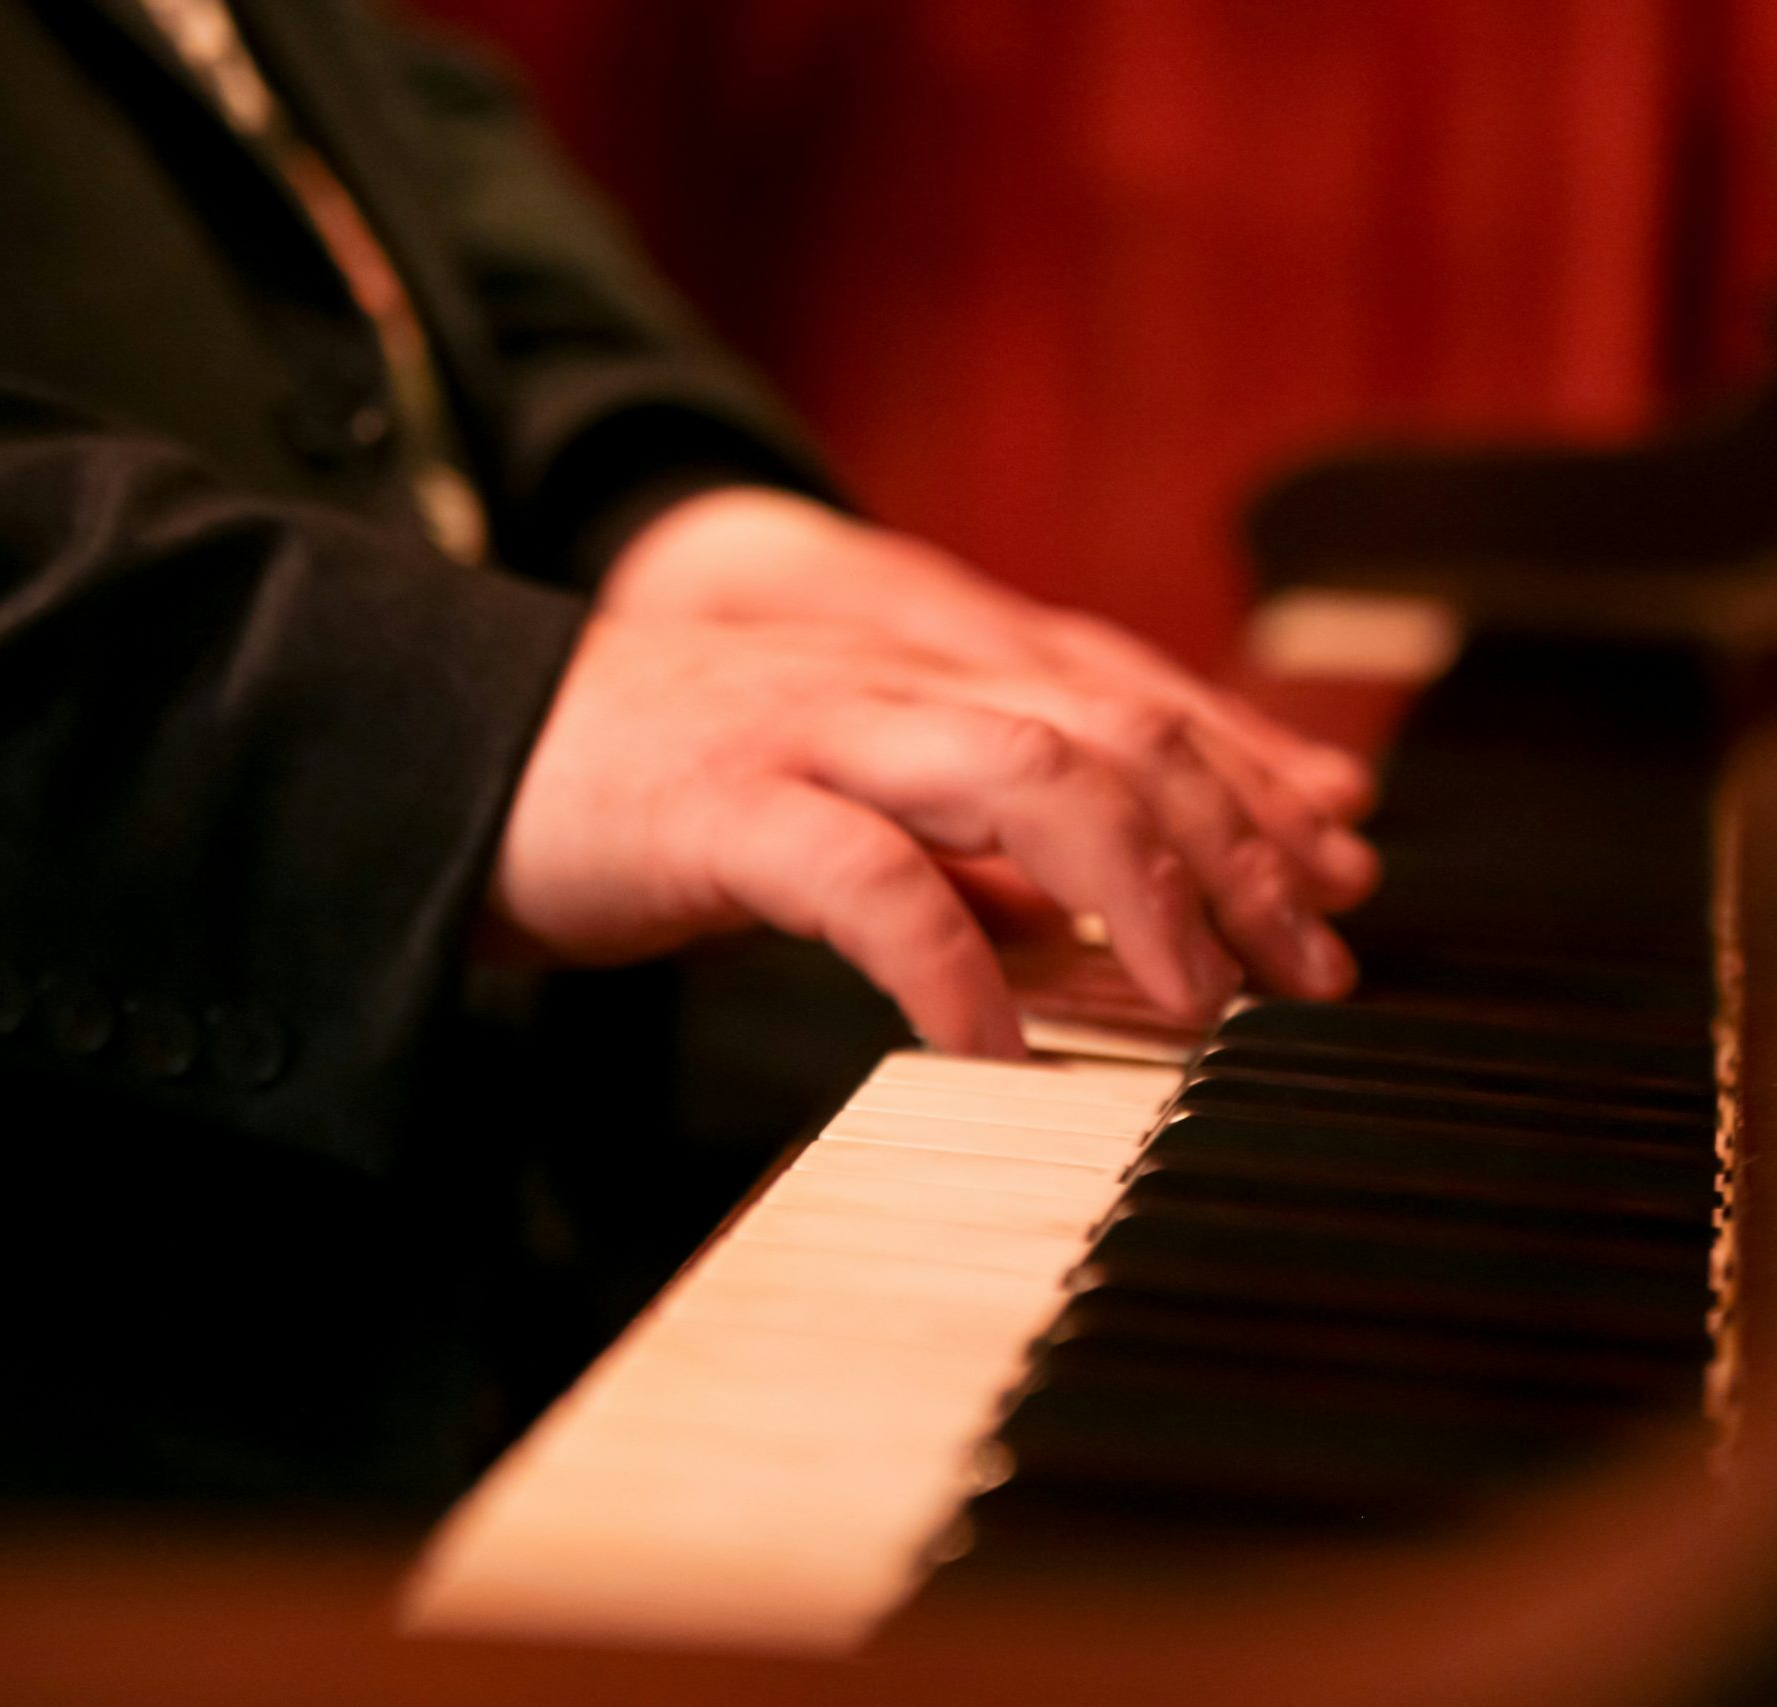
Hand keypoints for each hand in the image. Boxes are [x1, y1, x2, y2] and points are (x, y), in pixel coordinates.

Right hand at [484, 613, 1364, 1056]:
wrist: (439, 751)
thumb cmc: (648, 794)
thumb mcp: (836, 810)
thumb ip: (957, 851)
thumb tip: (1084, 930)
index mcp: (923, 679)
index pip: (1132, 711)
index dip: (1250, 793)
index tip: (1338, 885)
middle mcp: (889, 681)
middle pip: (1116, 733)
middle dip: (1239, 848)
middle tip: (1316, 969)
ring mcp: (809, 729)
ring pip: (1026, 770)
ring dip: (1141, 889)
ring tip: (1204, 1006)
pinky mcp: (720, 803)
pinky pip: (869, 878)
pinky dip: (956, 968)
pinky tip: (1002, 1055)